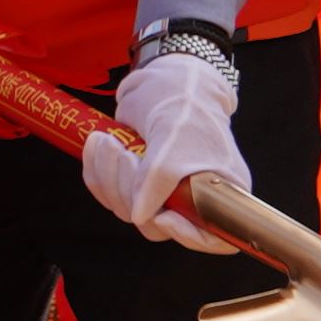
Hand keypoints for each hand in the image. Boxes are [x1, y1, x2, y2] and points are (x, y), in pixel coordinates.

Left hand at [78, 39, 244, 244]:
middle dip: (129, 189)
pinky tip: (97, 146)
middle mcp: (194, 198)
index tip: (164, 218)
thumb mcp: (175, 140)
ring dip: (108, 176)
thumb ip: (160, 179)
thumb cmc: (183, 107)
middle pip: (156, 224)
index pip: (213, 239)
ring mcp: (161, 191)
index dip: (188, 237)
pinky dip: (97, 171)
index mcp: (223, 193)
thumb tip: (141, 217)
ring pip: (126, 208)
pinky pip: (108, 192)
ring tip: (107, 142)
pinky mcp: (133, 180)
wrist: (164, 81)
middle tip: (122, 152)